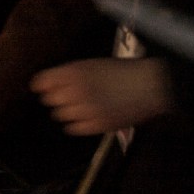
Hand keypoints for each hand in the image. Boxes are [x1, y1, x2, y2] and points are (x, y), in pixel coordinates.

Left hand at [30, 57, 172, 135]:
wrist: (152, 85)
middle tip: (72, 97)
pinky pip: (73, 128)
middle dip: (58, 98)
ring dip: (68, 111)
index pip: (41, 83)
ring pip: (60, 115)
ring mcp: (85, 110)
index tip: (46, 88)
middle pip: (49, 100)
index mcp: (74, 72)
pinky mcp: (96, 125)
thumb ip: (68, 75)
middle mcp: (76, 91)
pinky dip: (77, 124)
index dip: (43, 86)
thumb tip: (45, 86)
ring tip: (84, 106)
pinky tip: (89, 117)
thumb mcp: (92, 65)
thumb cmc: (123, 71)